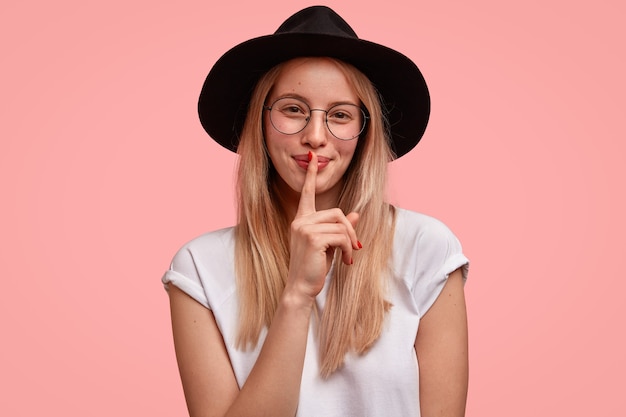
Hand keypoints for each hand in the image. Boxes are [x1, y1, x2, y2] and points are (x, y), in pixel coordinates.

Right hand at [287, 151, 360, 298]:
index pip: (306, 194)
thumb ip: (339, 228)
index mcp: (301, 220)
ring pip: (341, 225)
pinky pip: (341, 236)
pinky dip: (348, 249)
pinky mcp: (312, 238)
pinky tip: (345, 262)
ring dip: (350, 242)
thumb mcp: (329, 245)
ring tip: (348, 257)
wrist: (301, 288)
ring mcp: (304, 228)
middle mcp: (301, 221)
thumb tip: (356, 213)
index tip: (313, 159)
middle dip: (350, 230)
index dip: (310, 177)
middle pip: (337, 213)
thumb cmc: (313, 268)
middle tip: (355, 247)